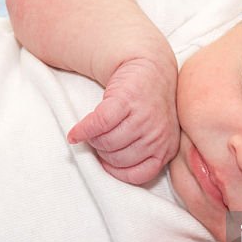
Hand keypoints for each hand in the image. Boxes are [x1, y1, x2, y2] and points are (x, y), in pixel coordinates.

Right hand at [68, 56, 178, 184]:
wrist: (150, 67)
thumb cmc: (147, 106)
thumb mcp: (154, 134)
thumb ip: (142, 154)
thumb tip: (108, 171)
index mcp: (166, 148)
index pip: (136, 175)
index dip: (115, 170)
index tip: (105, 163)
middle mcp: (158, 135)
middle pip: (117, 158)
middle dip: (102, 152)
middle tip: (99, 140)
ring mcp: (144, 118)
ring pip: (106, 142)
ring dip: (92, 139)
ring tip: (92, 131)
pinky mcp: (126, 101)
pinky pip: (99, 124)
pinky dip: (83, 130)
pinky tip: (76, 132)